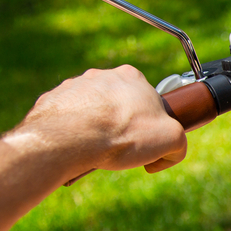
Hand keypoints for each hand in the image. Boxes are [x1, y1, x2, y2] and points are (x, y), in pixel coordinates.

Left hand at [11, 65, 188, 173]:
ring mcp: (74, 86)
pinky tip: (75, 148)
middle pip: (118, 105)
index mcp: (132, 77)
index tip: (145, 142)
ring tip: (96, 151)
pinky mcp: (52, 100)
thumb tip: (167, 155)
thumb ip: (178, 144)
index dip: (150, 124)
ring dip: (96, 129)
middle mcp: (102, 75)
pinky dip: (73, 132)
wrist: (70, 140)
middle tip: (122, 149)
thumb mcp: (172, 140)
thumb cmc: (122, 135)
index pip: (148, 100)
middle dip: (121, 126)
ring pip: (92, 110)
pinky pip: (67, 117)